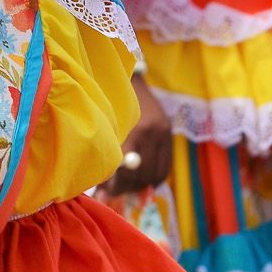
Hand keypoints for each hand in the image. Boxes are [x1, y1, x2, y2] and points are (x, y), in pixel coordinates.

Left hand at [104, 74, 172, 194]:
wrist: (130, 78)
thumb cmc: (109, 103)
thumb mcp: (106, 125)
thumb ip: (108, 152)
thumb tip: (102, 187)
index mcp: (135, 130)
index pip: (127, 169)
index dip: (115, 184)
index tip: (104, 193)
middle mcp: (153, 133)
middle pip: (141, 174)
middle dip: (125, 187)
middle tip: (111, 193)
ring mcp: (164, 134)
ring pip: (154, 174)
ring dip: (139, 186)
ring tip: (124, 187)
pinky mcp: (169, 135)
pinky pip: (165, 169)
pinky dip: (153, 179)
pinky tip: (140, 181)